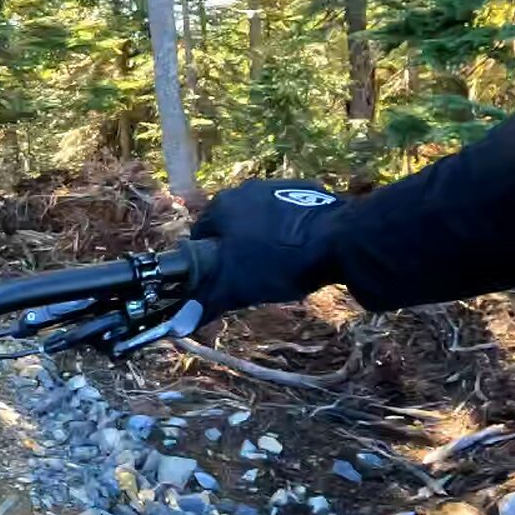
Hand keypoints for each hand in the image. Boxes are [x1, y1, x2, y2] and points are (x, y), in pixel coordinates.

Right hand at [188, 179, 344, 323]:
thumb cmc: (277, 260)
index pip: (200, 236)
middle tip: (250, 276)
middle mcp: (245, 189)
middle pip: (231, 226)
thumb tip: (175, 327)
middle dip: (237, 249)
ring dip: (264, 239)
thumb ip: (205, 302)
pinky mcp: (309, 192)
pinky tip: (302, 252)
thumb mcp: (235, 286)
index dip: (207, 261)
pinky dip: (291, 231)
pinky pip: (290, 215)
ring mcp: (279, 187)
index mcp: (221, 206)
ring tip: (279, 267)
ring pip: (261, 220)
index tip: (221, 280)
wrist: (340, 240)